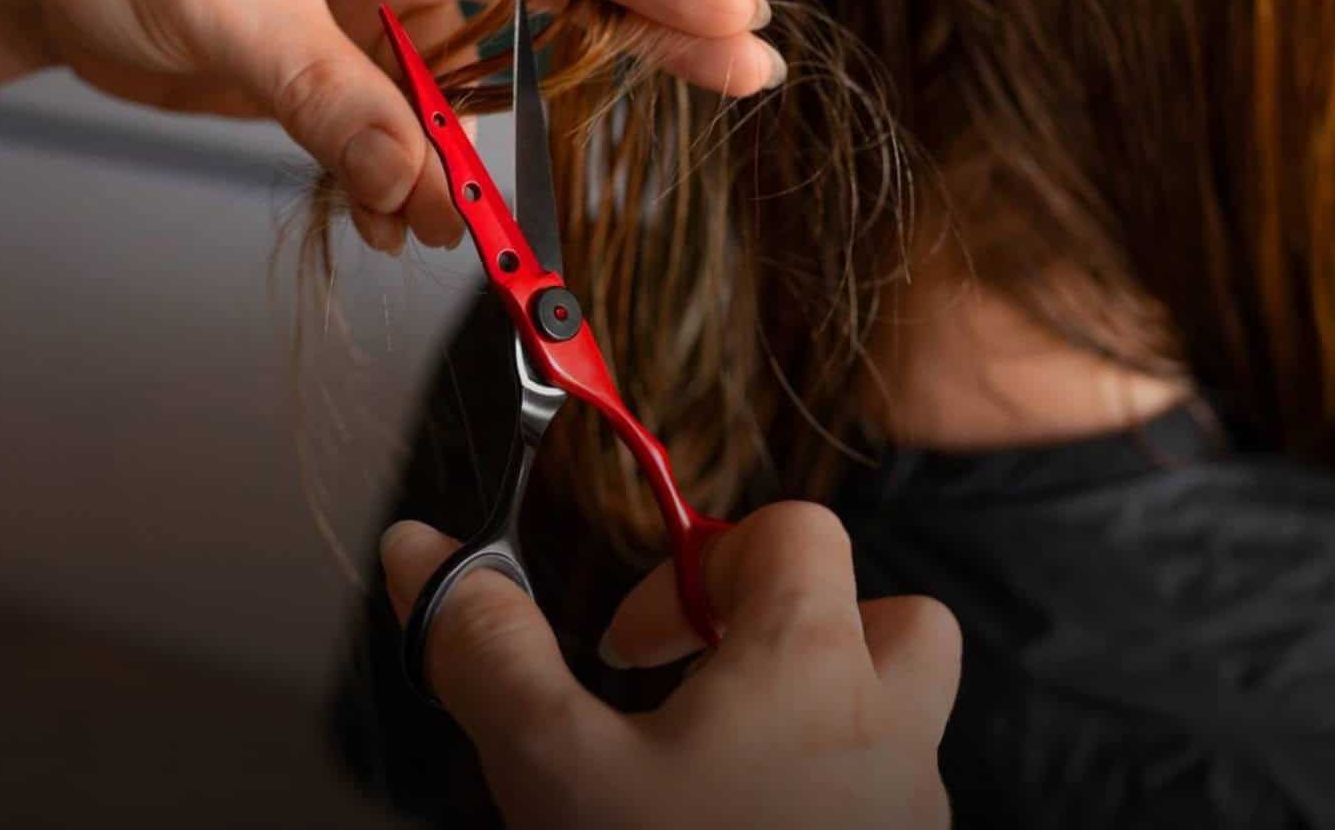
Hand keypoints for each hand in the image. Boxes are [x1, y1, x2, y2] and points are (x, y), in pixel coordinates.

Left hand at [0, 0, 779, 249]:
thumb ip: (334, 102)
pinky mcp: (378, 49)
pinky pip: (440, 119)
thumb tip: (423, 195)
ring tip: (488, 222)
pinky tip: (407, 218)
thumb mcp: (226, 12)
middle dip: (647, 31)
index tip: (728, 12)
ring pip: (509, 61)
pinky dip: (432, 175)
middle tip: (746, 73)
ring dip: (503, 144)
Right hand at [380, 502, 960, 828]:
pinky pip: (891, 798)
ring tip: (725, 764)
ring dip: (827, 709)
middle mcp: (890, 724)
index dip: (700, 561)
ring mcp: (913, 807)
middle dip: (800, 628)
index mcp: (810, 663)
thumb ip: (490, 652)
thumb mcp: (552, 767)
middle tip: (710, 687)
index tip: (628, 645)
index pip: (793, 532)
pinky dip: (831, 793)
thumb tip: (421, 548)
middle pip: (888, 612)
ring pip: (907, 712)